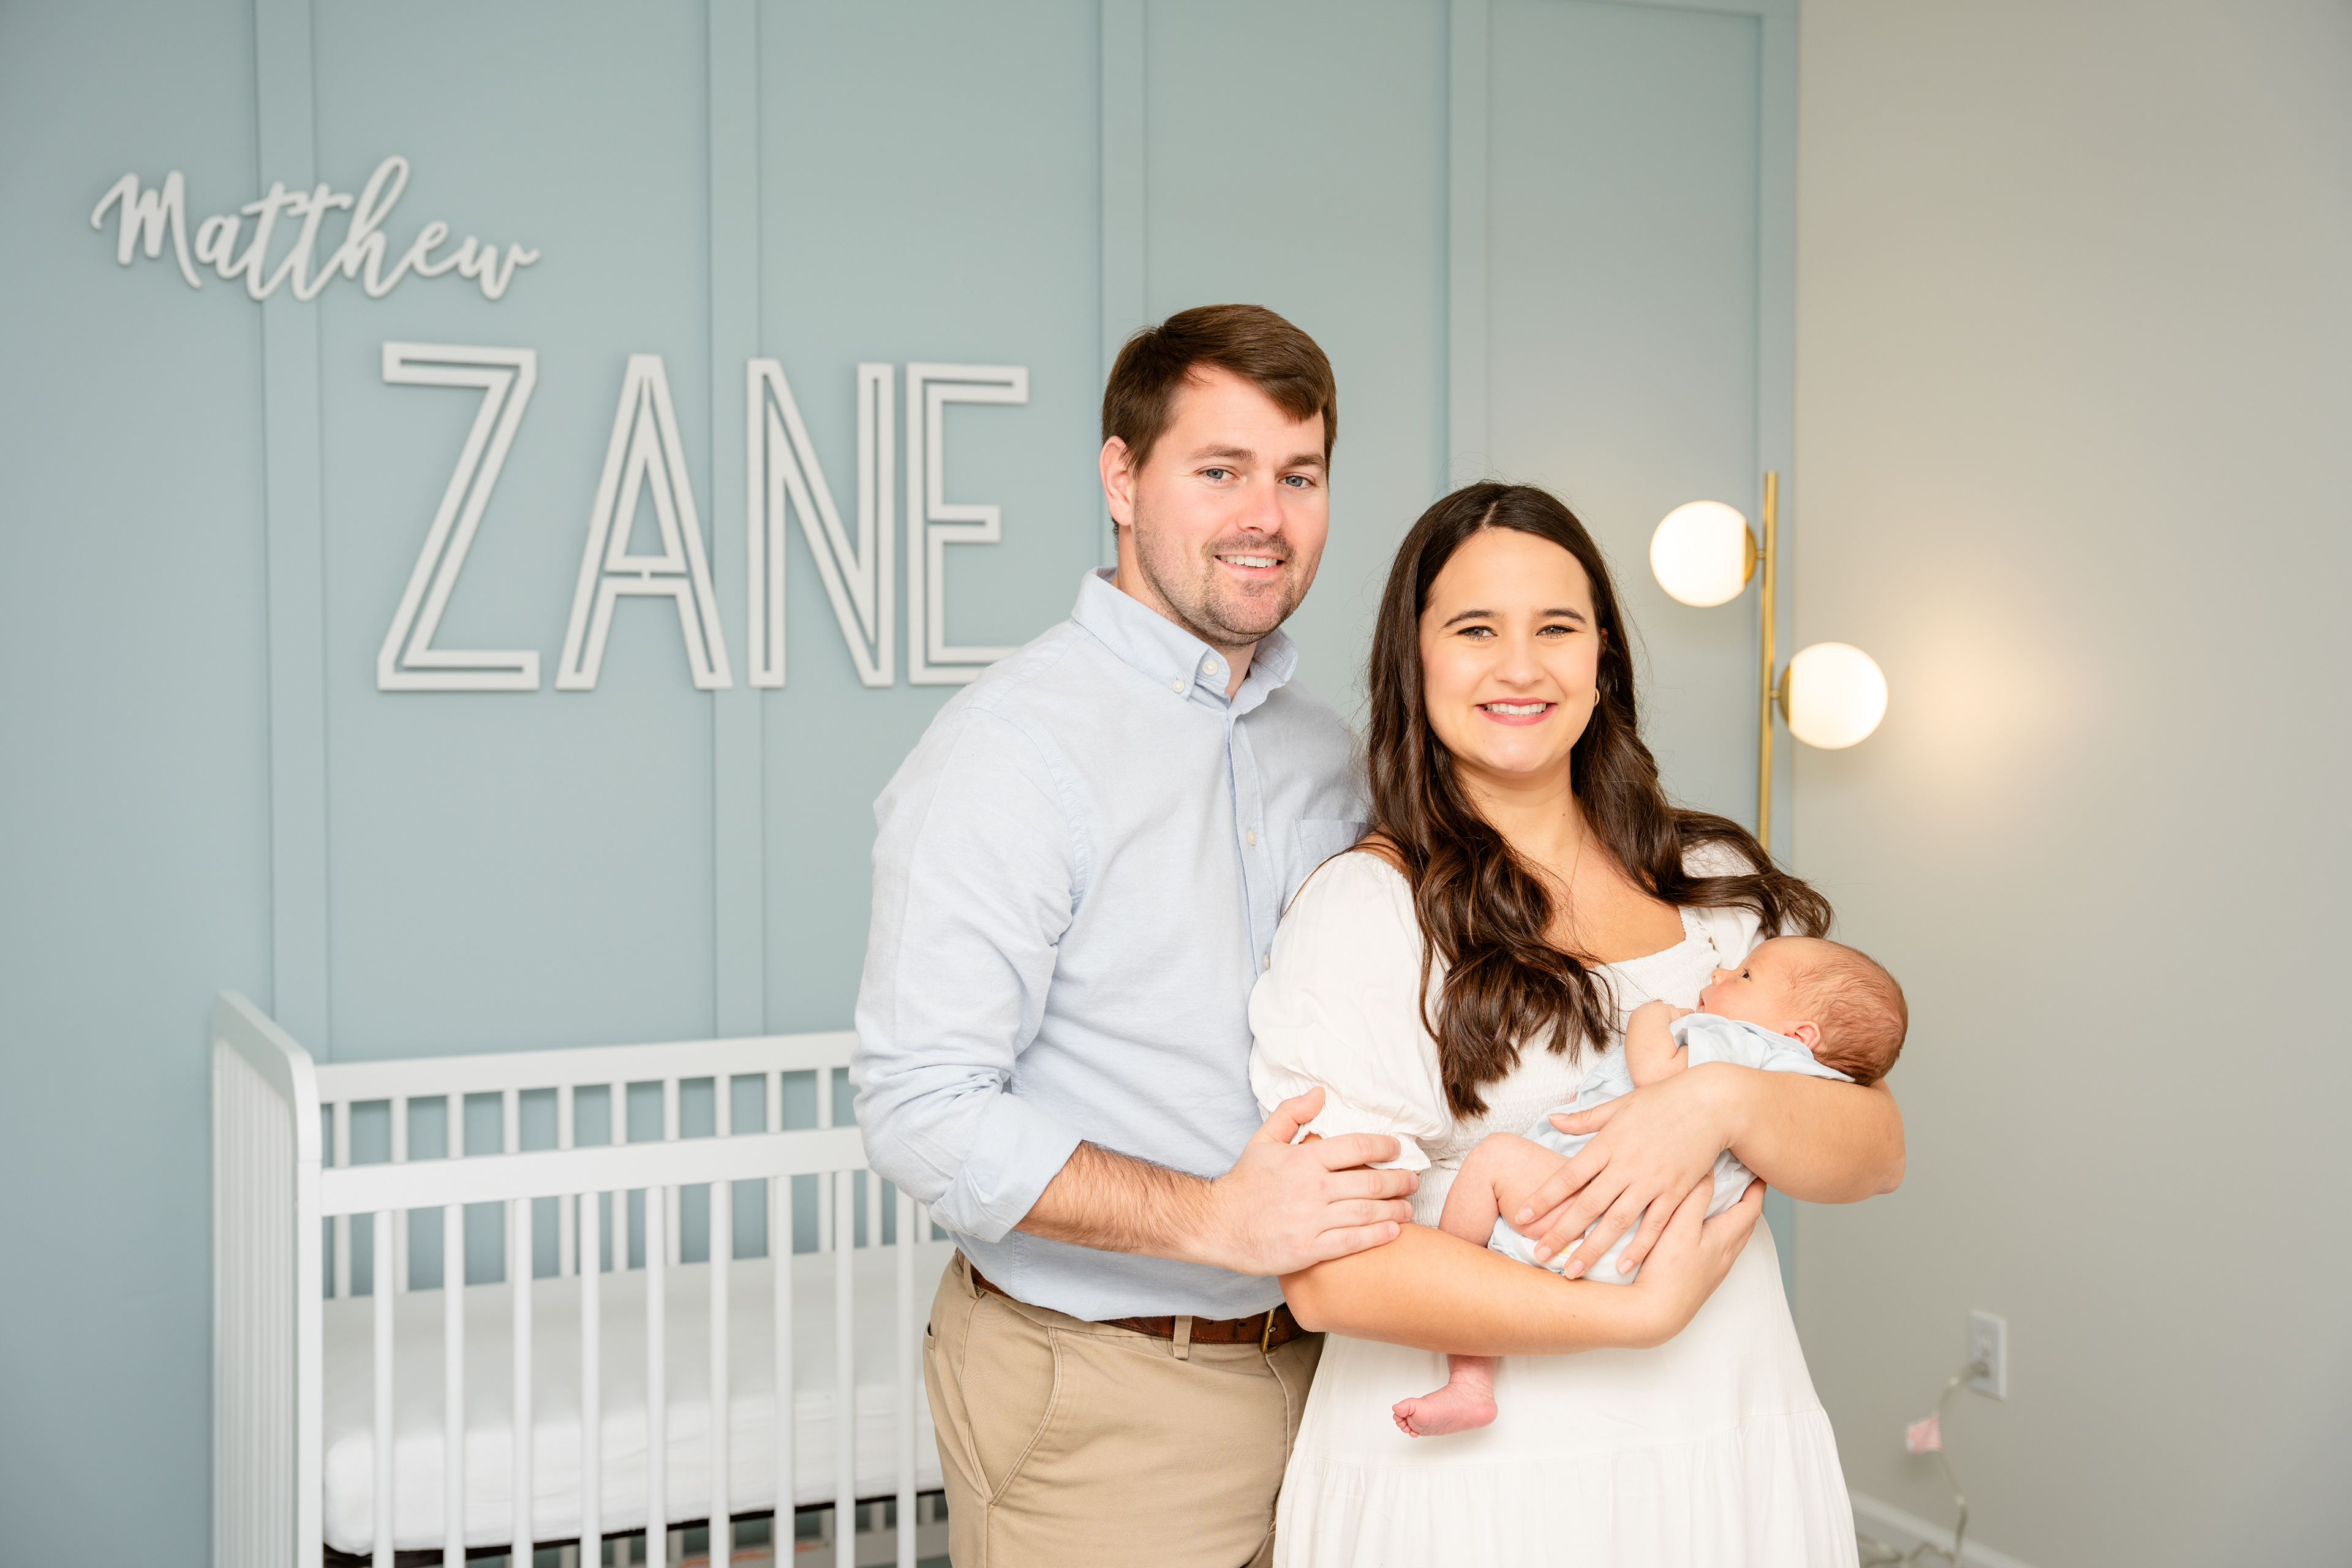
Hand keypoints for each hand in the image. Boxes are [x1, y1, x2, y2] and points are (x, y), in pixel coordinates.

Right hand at [1198, 1088, 1419, 1275]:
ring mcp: (1312, 1220)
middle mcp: (1313, 1188)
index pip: (1358, 1146)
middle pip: (1371, 1181)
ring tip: (1408, 1207)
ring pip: (1368, 1212)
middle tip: (1412, 1181)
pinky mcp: (1310, 1249)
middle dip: (1399, 1181)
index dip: (1385, 1146)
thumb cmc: (1244, 1183)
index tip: (1396, 1150)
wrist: (1217, 1224)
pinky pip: (1353, 1241)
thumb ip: (1292, 1114)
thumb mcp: (1263, 1140)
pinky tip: (1393, 1231)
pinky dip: (1378, 1235)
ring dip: (1395, 1209)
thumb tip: (1320, 1093)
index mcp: (1304, 1158)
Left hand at [1508, 1066, 1737, 1274]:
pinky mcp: (1676, 1193)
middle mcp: (1626, 1165)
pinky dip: (1638, 1248)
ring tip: (1572, 1271)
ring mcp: (1652, 1181)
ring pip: (1617, 1222)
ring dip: (1593, 1249)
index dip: (1544, 1197)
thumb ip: (1584, 1118)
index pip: (1568, 1176)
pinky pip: (1654, 1226)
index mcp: (1608, 1143)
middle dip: (1560, 1232)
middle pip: (1587, 1205)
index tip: (1521, 1215)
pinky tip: (1622, 1267)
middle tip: (1539, 1254)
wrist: (1712, 1104)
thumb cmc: (1663, 1100)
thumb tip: (1553, 1118)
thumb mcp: (1619, 1105)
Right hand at [1620, 1175, 1761, 1344]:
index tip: (1759, 1171)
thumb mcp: (1681, 1226)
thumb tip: (1708, 1171)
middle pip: (1746, 1224)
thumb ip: (1695, 1197)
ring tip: (1726, 1204)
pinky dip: (1720, 1235)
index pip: (1751, 1207)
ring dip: (1735, 1220)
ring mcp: (1714, 1270)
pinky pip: (1719, 1251)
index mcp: (1725, 1239)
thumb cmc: (1668, 1271)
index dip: (1757, 1188)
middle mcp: (1725, 1255)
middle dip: (1749, 1202)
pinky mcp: (1700, 1280)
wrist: (1656, 1314)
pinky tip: (1703, 1235)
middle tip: (1745, 1183)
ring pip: (1733, 1239)